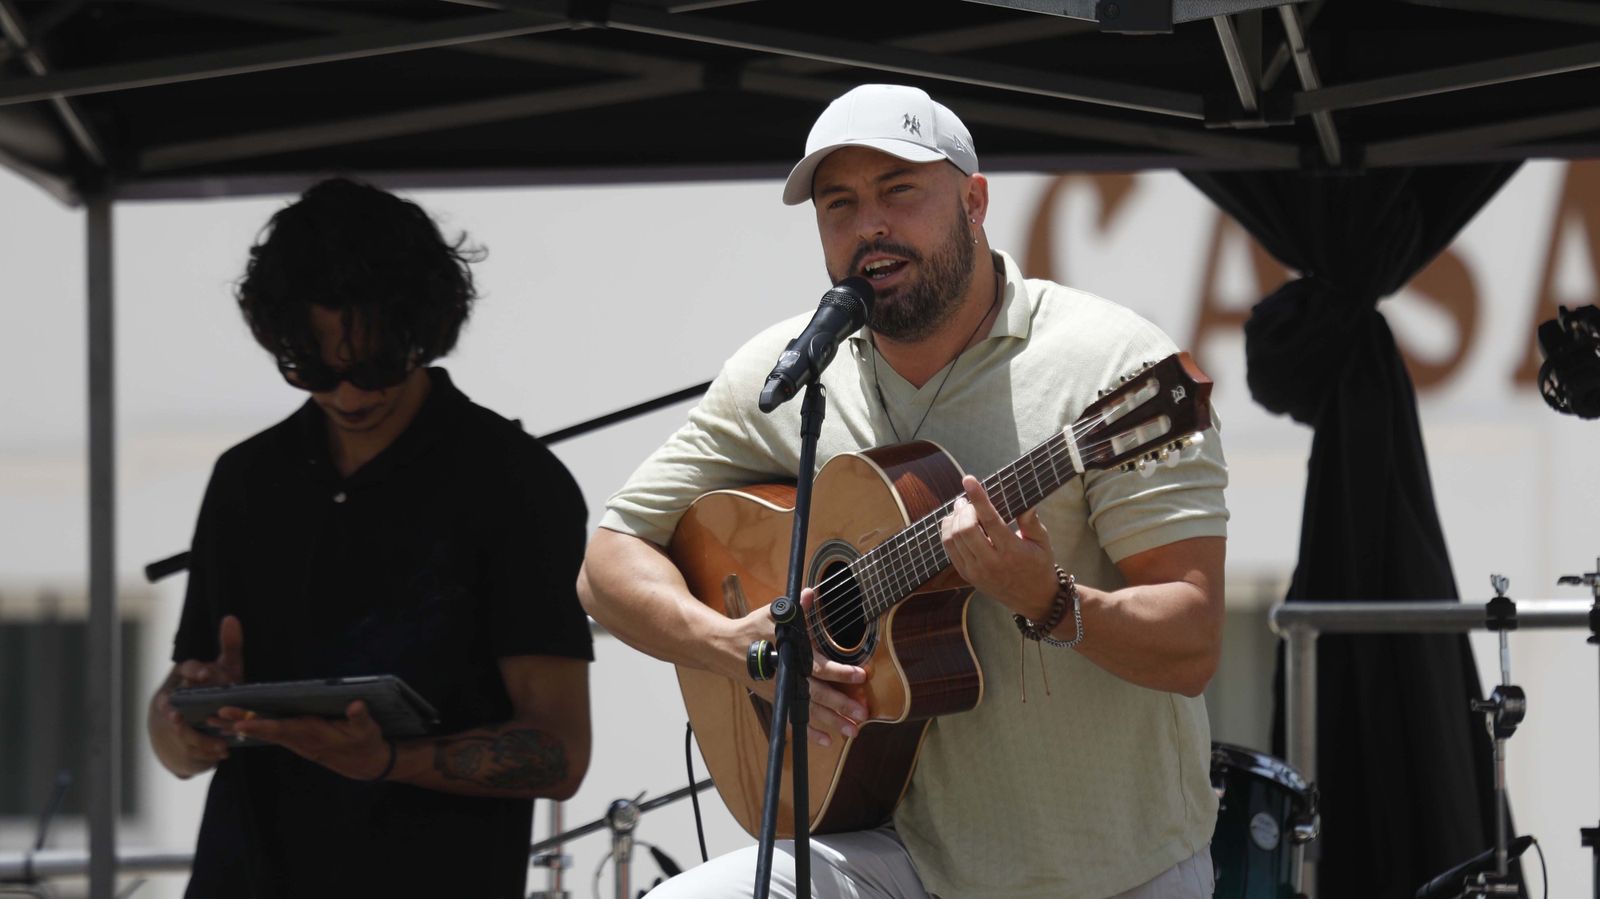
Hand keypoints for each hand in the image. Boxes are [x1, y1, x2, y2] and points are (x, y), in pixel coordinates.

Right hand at [152, 615, 244, 774]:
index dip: (196, 672)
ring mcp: (172, 723)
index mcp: (184, 676)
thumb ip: (229, 647)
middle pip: (173, 706)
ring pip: (182, 732)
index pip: (186, 669)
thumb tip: (231, 618)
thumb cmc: (211, 688)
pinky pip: (189, 749)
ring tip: (220, 746)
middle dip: (177, 713)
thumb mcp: (224, 669)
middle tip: (180, 719)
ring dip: (200, 740)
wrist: (190, 721)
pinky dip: (205, 753)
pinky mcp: (178, 743)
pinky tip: (222, 754)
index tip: (205, 675)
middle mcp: (172, 699)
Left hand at [223, 700, 391, 780]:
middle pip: (264, 731)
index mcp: (313, 734)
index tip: (239, 724)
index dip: (260, 727)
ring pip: (262, 732)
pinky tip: (234, 724)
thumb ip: (360, 717)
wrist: (364, 763)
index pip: (282, 730)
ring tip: (212, 719)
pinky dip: (250, 728)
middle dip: (238, 724)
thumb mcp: (367, 730)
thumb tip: (356, 705)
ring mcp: (296, 740)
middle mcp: (299, 738)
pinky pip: (269, 733)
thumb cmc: (365, 743)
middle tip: (212, 716)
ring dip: (238, 726)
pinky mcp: (296, 739)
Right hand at [737, 589, 868, 748]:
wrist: (724, 649)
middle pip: (817, 695)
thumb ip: (796, 609)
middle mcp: (787, 679)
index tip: (861, 674)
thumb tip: (810, 593)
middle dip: (841, 705)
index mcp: (789, 657)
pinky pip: (795, 720)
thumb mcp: (772, 615)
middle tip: (862, 713)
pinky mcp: (777, 701)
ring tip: (852, 732)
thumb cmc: (751, 630)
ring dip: (832, 722)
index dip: (840, 672)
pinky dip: (810, 732)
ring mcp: (781, 693)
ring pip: (810, 711)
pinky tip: (827, 741)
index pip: (819, 666)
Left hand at [940, 475, 1057, 620]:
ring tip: (961, 509)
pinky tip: (954, 523)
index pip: (990, 520)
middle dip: (963, 509)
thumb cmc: (1039, 565)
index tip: (968, 480)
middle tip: (965, 500)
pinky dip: (947, 533)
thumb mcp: (1042, 542)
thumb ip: (1031, 521)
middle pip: (966, 529)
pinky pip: (949, 550)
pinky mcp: (967, 576)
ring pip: (953, 539)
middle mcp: (991, 563)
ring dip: (953, 519)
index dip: (978, 498)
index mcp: (1012, 551)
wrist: (1034, 599)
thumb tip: (1026, 501)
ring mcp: (976, 571)